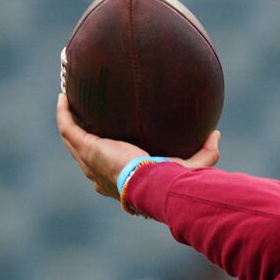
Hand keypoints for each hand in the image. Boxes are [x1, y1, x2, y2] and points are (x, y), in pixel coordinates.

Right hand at [56, 93, 219, 199]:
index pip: (107, 176)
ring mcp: (90, 162)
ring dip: (68, 121)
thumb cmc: (169, 181)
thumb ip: (205, 153)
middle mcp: (100, 175)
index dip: (104, 163)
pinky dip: (64, 112)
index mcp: (121, 183)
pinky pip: (67, 127)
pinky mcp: (86, 148)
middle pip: (84, 157)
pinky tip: (65, 96)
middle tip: (82, 118)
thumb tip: (215, 134)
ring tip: (68, 101)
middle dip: (81, 138)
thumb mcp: (190, 166)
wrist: (153, 184)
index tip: (107, 146)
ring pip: (71, 141)